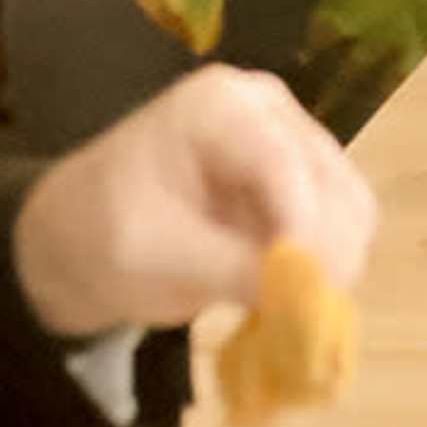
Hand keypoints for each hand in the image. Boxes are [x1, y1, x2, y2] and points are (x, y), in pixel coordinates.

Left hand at [13, 71, 376, 343]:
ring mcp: (289, 141)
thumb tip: (308, 296)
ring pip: (350, 206)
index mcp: (220, 107)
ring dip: (332, 264)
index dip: (305, 230)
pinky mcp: (301, 180)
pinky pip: (341, 225)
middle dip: (324, 254)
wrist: (76, 236)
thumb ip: (229, 269)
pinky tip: (291, 295)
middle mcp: (268, 111)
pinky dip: (328, 266)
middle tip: (301, 319)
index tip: (303, 296)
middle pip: (332, 183)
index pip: (284, 164)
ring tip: (292, 312)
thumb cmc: (96, 233)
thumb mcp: (149, 254)